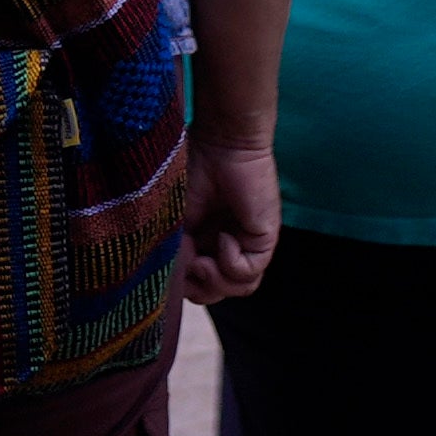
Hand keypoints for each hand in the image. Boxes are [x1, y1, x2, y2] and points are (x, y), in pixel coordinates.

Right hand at [179, 130, 278, 301]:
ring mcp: (247, 244)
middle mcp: (227, 245)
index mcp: (204, 238)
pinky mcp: (264, 240)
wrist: (222, 143)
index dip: (184, 285)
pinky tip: (225, 237)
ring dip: (217, 281)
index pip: (198, 282)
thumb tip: (178, 282)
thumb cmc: (191, 169)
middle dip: (201, 289)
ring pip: (239, 289)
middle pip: (218, 292)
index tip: (171, 269)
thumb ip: (176, 252)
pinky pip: (249, 273)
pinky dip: (231, 262)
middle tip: (191, 266)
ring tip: (205, 260)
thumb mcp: (174, 219)